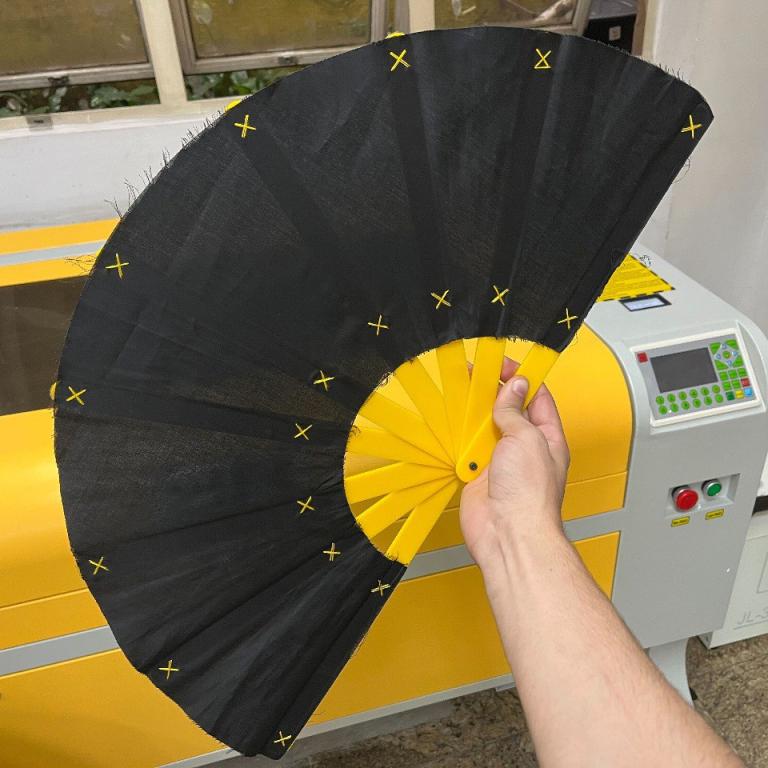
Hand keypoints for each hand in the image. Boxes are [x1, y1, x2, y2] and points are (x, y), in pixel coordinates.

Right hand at [460, 358, 569, 567]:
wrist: (508, 534)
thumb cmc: (530, 497)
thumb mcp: (526, 439)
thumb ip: (515, 412)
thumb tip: (514, 388)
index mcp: (546, 437)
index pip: (536, 397)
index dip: (521, 377)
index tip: (503, 363)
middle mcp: (524, 448)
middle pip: (508, 411)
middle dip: (492, 393)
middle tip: (475, 375)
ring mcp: (501, 462)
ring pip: (484, 428)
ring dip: (473, 416)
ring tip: (461, 397)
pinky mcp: (478, 475)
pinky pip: (467, 450)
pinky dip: (459, 440)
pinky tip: (453, 428)